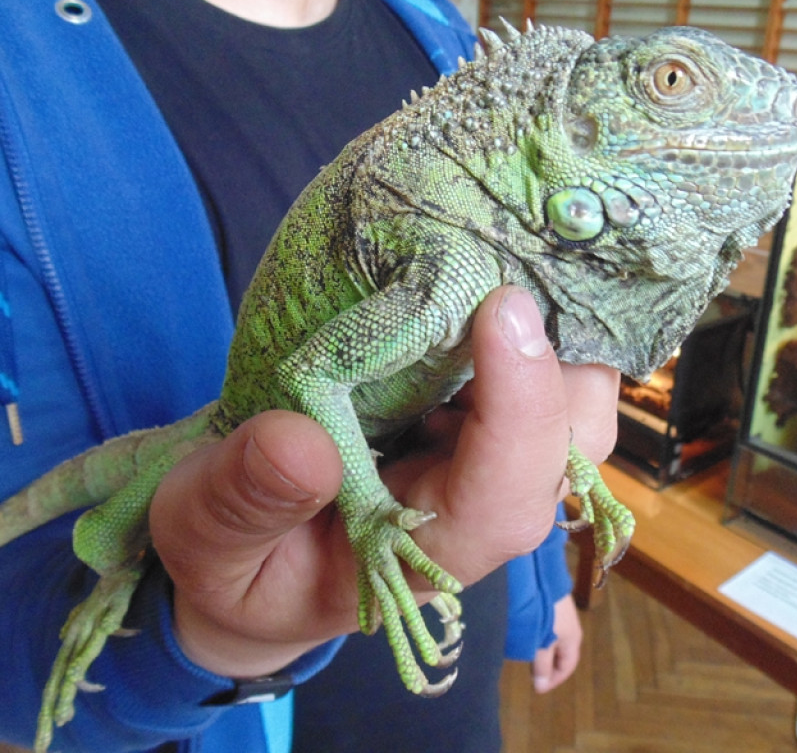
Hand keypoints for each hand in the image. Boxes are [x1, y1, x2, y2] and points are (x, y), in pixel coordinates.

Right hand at [149, 286, 618, 678]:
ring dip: (549, 321)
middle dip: (562, 350)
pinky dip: (521, 314)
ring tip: (501, 250)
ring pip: (568, 392)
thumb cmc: (239, 558)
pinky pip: (532, 363)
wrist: (255, 553)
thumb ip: (244, 503)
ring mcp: (488, 455)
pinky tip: (484, 264)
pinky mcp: (477, 414)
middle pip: (574, 435)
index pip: (508, 492)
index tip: (500, 309)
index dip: (521, 406)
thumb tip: (299, 442)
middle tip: (513, 259)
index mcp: (433, 554)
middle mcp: (484, 504)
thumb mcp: (210, 542)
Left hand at [531, 594, 582, 692]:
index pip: (567, 667)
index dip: (554, 679)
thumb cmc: (546, 614)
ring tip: (529, 659)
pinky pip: (550, 631)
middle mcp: (571, 630)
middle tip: (532, 675)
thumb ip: (542, 665)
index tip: (537, 688)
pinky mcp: (554, 608)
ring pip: (555, 643)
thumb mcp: (543, 643)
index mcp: (573, 640)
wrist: (544, 579)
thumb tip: (541, 687)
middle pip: (562, 655)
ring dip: (544, 653)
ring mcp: (563, 617)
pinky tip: (530, 639)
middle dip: (549, 667)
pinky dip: (541, 640)